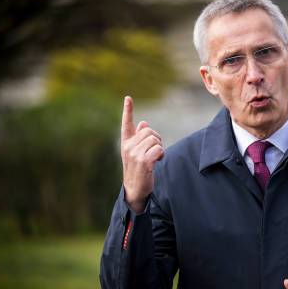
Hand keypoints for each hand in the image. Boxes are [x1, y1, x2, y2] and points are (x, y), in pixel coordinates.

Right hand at [120, 96, 163, 212]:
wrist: (135, 190)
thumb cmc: (139, 171)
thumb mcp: (137, 154)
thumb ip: (140, 139)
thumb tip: (143, 123)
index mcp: (126, 143)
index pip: (126, 124)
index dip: (127, 110)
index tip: (128, 98)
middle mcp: (128, 147)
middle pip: (149, 131)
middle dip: (157, 139)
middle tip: (155, 151)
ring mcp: (134, 154)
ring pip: (154, 139)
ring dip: (160, 148)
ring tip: (155, 158)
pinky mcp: (143, 161)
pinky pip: (158, 149)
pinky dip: (161, 155)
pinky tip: (157, 162)